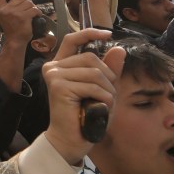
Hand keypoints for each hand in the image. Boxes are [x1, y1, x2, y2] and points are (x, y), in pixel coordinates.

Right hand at [0, 0, 41, 46]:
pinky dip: (38, 12)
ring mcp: (14, 13)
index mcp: (0, 8)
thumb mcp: (5, 17)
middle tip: (27, 10)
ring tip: (32, 14)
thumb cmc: (12, 29)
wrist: (15, 41)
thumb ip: (9, 7)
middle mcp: (6, 9)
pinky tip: (37, 15)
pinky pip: (33, 9)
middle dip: (26, 2)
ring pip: (28, 3)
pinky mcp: (23, 17)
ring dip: (32, 8)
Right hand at [42, 28, 123, 165]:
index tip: (108, 34)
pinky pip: (92, 85)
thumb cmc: (86, 116)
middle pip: (90, 58)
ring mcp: (54, 75)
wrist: (71, 140)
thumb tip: (119, 48)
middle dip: (108, 77)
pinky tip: (99, 108)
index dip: (90, 33)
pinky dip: (103, 98)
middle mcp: (54, 67)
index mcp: (61, 65)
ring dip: (107, 90)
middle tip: (108, 96)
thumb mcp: (102, 89)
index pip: (73, 40)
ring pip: (94, 72)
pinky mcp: (59, 86)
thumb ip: (109, 70)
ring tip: (104, 104)